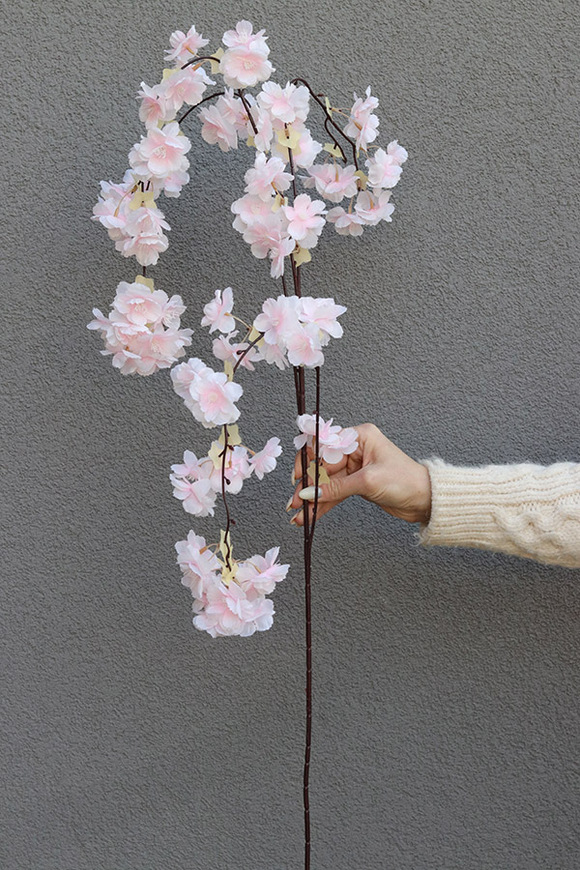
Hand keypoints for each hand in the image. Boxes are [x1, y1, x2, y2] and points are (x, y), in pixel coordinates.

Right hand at [288, 423, 431, 526]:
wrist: (425, 500)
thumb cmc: (405, 481)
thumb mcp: (368, 481)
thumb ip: (336, 488)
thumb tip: (309, 493)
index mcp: (360, 437)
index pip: (324, 444)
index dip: (308, 460)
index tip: (298, 477)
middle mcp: (355, 449)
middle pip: (321, 465)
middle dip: (307, 485)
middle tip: (295, 501)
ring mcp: (355, 467)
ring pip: (325, 482)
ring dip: (312, 498)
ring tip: (299, 514)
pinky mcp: (356, 484)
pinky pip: (333, 493)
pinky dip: (322, 504)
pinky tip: (310, 515)